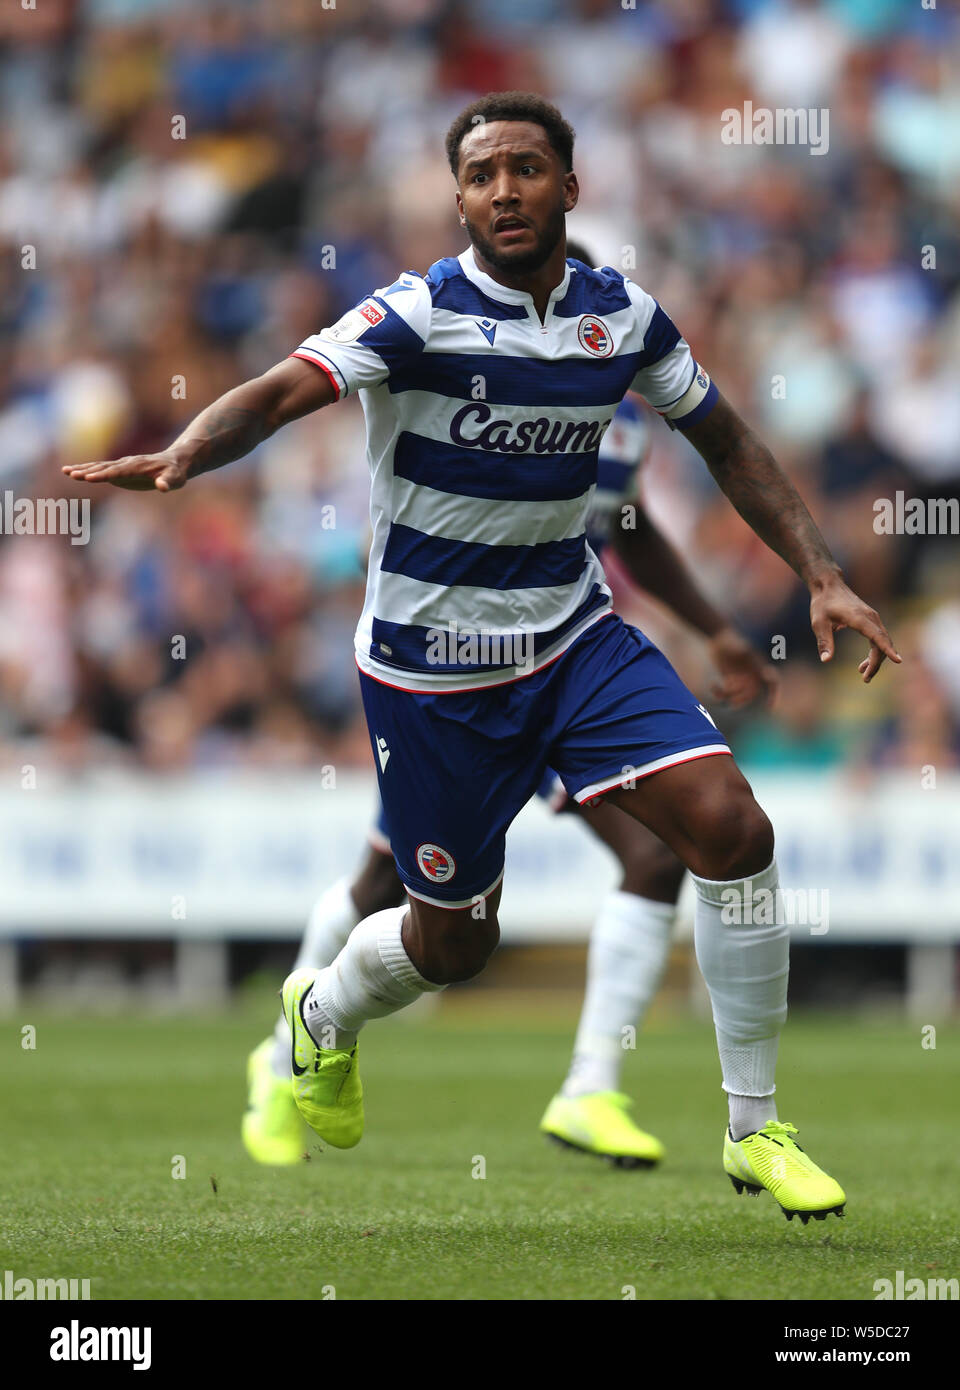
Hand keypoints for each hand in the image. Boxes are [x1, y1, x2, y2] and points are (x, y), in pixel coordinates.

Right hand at [61, 449, 189, 492]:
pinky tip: (73, 472)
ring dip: (83, 469)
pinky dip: (86, 470)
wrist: (175, 462)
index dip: (104, 475)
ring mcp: (121, 466)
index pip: (118, 471)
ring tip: (65, 471)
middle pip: (104, 467)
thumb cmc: (176, 473)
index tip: (90, 478)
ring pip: (99, 467)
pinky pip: (100, 469)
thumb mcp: (176, 479)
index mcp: (137, 467)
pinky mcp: (119, 470)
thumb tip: (163, 487)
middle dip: (88, 471)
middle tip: (71, 474)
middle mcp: (126, 464)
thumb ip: (168, 483)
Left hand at [707, 626, 778, 707]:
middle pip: (752, 694)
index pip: (773, 683)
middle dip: (742, 697)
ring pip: (739, 697)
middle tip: (730, 692)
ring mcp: (742, 681)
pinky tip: (713, 686)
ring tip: (722, 685)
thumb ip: (745, 651)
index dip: (774, 695)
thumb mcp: (739, 645)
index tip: (771, 707)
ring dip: (730, 695)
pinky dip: (720, 694)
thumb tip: (755, 658)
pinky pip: (727, 695)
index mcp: (760, 667)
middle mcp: (753, 676)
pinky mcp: (730, 683)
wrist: (719, 640)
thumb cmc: (731, 641)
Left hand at [809, 575, 900, 681]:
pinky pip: (878, 638)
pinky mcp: (871, 620)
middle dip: (876, 663)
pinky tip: (864, 664)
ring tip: (864, 675)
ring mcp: (872, 618)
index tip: (898, 661)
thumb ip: (824, 641)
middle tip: (865, 679)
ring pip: (882, 642)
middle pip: (882, 643)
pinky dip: (875, 652)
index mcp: (858, 618)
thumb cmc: (823, 604)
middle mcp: (870, 618)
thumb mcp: (818, 623)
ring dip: (876, 659)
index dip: (887, 650)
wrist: (829, 586)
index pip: (877, 636)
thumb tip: (826, 660)